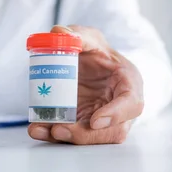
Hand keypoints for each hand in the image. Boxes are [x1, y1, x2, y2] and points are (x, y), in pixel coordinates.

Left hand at [28, 25, 143, 144]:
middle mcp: (120, 106)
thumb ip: (77, 35)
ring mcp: (104, 119)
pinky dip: (55, 135)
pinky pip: (73, 136)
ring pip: (93, 139)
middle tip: (59, 129)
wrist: (89, 63)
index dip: (116, 114)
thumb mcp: (90, 38)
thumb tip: (58, 32)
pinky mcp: (86, 126)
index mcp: (128, 81)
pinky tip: (39, 129)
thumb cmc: (97, 52)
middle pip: (113, 131)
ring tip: (42, 129)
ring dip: (67, 138)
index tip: (95, 120)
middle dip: (85, 134)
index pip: (132, 103)